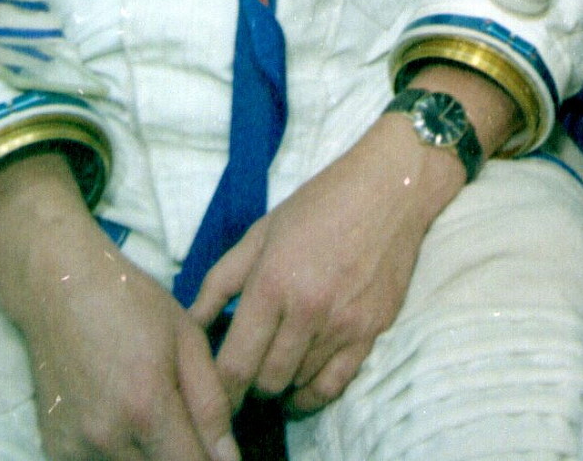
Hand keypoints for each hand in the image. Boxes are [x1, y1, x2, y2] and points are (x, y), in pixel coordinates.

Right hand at [0, 152, 236, 460]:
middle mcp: (107, 440)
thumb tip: (229, 459)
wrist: (61, 291)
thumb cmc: (132, 304)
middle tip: (186, 427)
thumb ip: (211, 404)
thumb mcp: (189, 340)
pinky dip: (121, 456)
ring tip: (155, 418)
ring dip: (151, 457)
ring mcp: (75, 450)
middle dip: (182, 456)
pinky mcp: (55, 450)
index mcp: (146, 410)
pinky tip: (125, 424)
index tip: (220, 451)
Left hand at [186, 114, 460, 414]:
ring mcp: (343, 324)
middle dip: (249, 385)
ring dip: (281, 384)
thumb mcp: (261, 232)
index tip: (212, 394)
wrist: (392, 186)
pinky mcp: (372, 330)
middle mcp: (307, 310)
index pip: (235, 364)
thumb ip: (220, 281)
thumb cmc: (321, 202)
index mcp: (273, 283)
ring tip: (274, 367)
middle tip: (247, 371)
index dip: (218, 390)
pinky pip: (335, 385)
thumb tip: (190, 323)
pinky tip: (300, 387)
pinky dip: (312, 395)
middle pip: (266, 382)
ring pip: (297, 385)